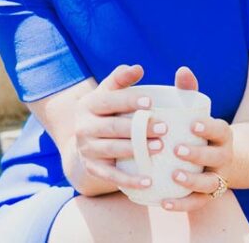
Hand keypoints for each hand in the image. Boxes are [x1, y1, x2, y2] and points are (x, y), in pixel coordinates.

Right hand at [72, 63, 167, 190]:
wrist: (86, 140)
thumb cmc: (108, 110)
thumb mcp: (110, 92)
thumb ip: (122, 78)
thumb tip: (137, 68)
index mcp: (89, 104)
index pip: (109, 100)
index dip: (129, 101)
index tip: (150, 102)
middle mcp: (84, 126)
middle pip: (113, 127)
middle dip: (138, 128)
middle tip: (164, 128)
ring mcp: (87, 148)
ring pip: (112, 149)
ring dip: (136, 149)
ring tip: (160, 147)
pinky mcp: (93, 168)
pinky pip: (111, 175)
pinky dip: (129, 179)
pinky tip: (148, 180)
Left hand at [162, 66, 234, 212]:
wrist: (222, 160)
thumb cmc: (201, 130)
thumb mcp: (199, 110)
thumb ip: (189, 92)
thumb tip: (182, 70)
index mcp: (222, 135)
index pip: (221, 130)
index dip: (209, 128)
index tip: (193, 124)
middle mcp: (223, 157)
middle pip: (216, 158)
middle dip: (198, 155)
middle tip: (177, 149)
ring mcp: (216, 177)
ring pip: (210, 184)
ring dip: (192, 182)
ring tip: (174, 176)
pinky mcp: (205, 195)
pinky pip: (197, 204)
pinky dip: (182, 205)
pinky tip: (164, 203)